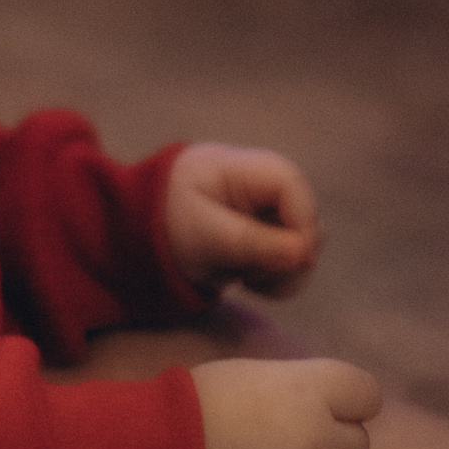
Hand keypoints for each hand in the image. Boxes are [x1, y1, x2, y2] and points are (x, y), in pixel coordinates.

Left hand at [162, 143, 319, 299]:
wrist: (144, 240)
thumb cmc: (168, 225)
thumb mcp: (204, 235)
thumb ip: (252, 241)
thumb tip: (303, 253)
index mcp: (239, 168)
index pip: (288, 181)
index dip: (302, 219)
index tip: (299, 258)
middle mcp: (260, 184)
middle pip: (304, 213)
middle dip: (290, 253)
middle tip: (255, 275)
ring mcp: (267, 210)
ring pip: (304, 241)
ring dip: (283, 270)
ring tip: (245, 278)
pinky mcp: (269, 235)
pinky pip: (293, 259)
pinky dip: (278, 278)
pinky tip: (248, 281)